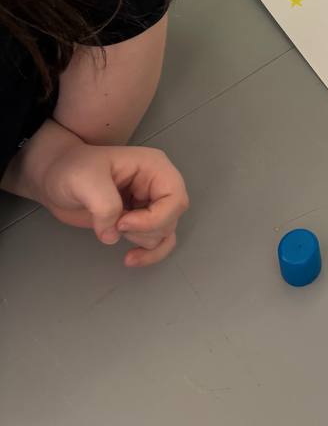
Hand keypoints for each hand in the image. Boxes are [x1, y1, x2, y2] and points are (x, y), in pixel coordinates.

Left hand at [41, 142, 188, 266]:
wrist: (54, 179)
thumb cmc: (71, 170)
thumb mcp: (86, 181)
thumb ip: (104, 205)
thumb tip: (113, 235)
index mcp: (153, 167)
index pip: (174, 198)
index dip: (154, 218)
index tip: (122, 223)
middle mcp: (157, 185)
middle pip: (172, 218)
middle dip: (145, 230)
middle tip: (115, 224)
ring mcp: (149, 203)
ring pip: (164, 233)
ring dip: (140, 241)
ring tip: (113, 229)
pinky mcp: (138, 221)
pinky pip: (157, 242)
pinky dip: (148, 254)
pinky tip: (130, 259)